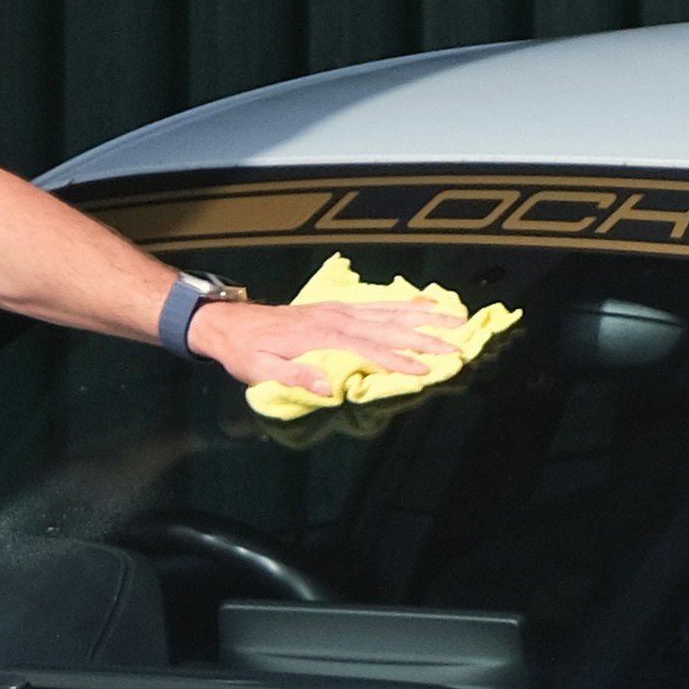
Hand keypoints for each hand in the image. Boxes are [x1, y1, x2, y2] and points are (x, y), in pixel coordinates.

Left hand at [191, 289, 470, 394]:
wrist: (231, 324)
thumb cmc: (246, 352)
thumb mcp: (262, 370)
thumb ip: (295, 377)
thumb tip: (326, 387)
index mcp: (321, 336)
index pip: (369, 348)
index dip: (397, 360)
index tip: (425, 369)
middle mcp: (336, 318)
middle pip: (388, 326)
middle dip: (425, 335)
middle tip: (456, 343)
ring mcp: (338, 310)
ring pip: (389, 310)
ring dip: (423, 315)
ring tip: (454, 318)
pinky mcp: (338, 307)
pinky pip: (377, 303)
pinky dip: (403, 302)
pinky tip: (424, 301)